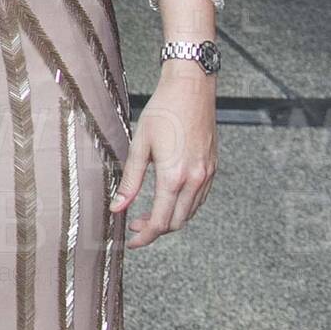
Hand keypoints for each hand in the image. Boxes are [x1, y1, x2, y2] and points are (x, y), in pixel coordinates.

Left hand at [110, 66, 216, 248]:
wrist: (192, 88)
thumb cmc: (164, 110)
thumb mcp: (140, 145)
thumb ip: (130, 180)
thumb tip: (117, 206)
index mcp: (174, 176)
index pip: (160, 221)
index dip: (145, 237)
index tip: (132, 241)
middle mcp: (195, 179)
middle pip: (176, 222)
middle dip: (155, 230)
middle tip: (135, 225)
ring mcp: (207, 174)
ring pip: (189, 213)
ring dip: (170, 219)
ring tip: (148, 213)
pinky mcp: (212, 168)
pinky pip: (199, 199)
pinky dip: (183, 206)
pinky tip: (168, 198)